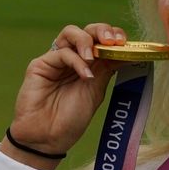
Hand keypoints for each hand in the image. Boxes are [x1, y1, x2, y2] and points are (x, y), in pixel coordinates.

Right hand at [0, 23, 126, 169]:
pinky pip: (61, 52)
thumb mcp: (95, 92)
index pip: (102, 40)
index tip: (126, 44)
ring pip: (71, 32)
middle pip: (88, 31)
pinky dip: (76, 60)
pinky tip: (84, 74)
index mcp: (90, 64)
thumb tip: (127, 53)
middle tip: (112, 41)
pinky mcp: (40, 64)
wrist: (47, 139)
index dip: (115, 36)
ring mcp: (56, 60)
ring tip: (93, 56)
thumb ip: (106, 70)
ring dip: (86, 40)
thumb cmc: (71, 119)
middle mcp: (73, 58)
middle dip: (102, 30)